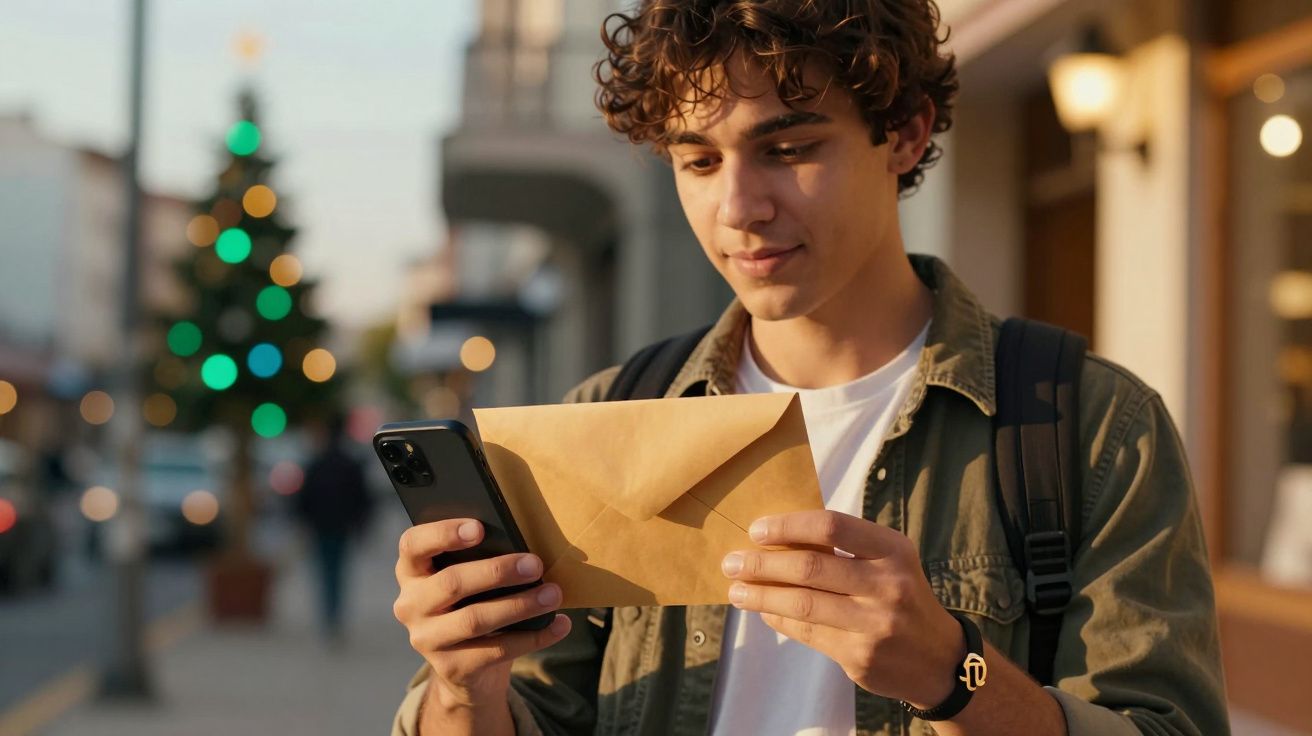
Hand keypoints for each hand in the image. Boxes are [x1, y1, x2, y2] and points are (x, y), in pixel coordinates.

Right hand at [393, 519, 570, 709]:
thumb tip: (522, 549)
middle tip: (535, 564)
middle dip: (497, 571)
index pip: (413, 545)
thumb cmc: (472, 605)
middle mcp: (410, 605)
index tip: (479, 527)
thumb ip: (479, 560)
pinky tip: (559, 624)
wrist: (467, 669)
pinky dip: (534, 636)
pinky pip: (496, 650)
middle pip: (451, 583)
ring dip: (520, 605)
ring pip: (474, 619)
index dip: (443, 533)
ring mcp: (426, 639)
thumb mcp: (468, 580)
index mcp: (412, 572)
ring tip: (553, 594)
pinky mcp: (451, 668)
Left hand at [721, 510, 963, 707]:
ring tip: (736, 591)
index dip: (789, 525)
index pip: (832, 525)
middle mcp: (886, 584)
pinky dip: (779, 619)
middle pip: (810, 567)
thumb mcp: (887, 561)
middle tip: (731, 562)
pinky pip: (807, 633)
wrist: (938, 659)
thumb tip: (777, 540)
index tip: (756, 530)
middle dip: (762, 564)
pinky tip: (764, 611)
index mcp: (892, 550)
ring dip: (761, 595)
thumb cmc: (901, 596)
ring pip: (802, 604)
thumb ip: (843, 548)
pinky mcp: (860, 656)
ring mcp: (874, 623)